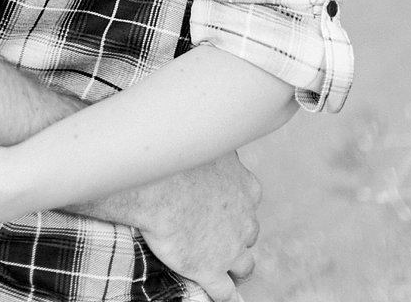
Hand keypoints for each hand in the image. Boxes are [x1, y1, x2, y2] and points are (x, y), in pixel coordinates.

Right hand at [112, 152, 260, 300]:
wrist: (160, 187)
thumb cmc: (177, 159)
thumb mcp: (206, 143)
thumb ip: (211, 146)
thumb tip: (203, 127)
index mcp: (246, 187)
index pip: (250, 200)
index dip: (237, 207)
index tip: (224, 208)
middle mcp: (246, 218)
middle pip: (250, 232)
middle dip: (238, 235)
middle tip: (220, 237)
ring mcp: (231, 247)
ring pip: (245, 265)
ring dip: (237, 267)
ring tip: (227, 272)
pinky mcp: (212, 270)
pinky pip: (226, 292)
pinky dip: (227, 298)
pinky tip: (227, 300)